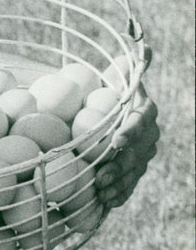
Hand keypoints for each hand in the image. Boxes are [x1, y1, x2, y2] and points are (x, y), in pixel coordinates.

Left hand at [95, 79, 158, 209]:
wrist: (107, 111)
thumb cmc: (107, 91)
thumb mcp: (115, 76)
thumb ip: (128, 66)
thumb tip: (144, 48)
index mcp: (145, 111)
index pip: (142, 121)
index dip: (130, 131)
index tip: (115, 141)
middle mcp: (149, 134)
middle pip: (138, 152)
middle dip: (121, 166)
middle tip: (101, 175)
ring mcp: (144, 154)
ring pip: (135, 171)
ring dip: (119, 183)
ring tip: (100, 190)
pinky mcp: (135, 170)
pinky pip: (131, 184)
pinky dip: (120, 194)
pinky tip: (106, 201)